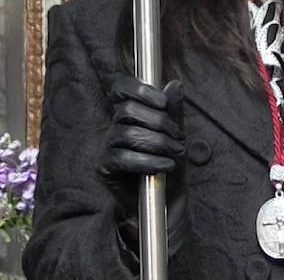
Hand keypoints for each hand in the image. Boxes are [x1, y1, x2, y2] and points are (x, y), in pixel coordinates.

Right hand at [99, 77, 187, 258]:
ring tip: (175, 153)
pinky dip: (148, 161)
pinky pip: (123, 158)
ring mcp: (108, 147)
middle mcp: (115, 127)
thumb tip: (174, 84)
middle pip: (127, 110)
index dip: (139, 90)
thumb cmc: (170, 163)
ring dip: (157, 143)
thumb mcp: (176, 134)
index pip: (121, 89)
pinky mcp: (105, 168)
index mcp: (130, 114)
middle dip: (158, 121)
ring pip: (127, 133)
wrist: (168, 199)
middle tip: (177, 136)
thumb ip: (173, 110)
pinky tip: (165, 166)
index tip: (162, 102)